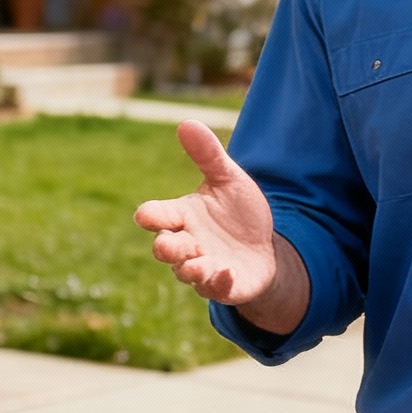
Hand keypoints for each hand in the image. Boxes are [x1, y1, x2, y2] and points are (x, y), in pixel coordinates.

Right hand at [134, 122, 278, 304]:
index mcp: (183, 215)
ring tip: (202, 260)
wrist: (265, 245)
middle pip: (164, 248)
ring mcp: (202, 267)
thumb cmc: (239, 211)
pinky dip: (218, 282)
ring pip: (185, 273)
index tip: (146, 216)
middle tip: (175, 242)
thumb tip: (186, 122)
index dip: (150, 215)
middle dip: (166, 247)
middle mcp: (187, 243)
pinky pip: (214, 290)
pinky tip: (228, 272)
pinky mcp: (222, 286)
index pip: (156, 215)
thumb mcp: (228, 179)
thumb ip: (208, 155)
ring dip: (191, 267)